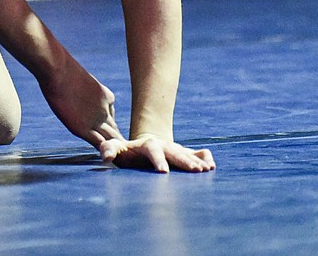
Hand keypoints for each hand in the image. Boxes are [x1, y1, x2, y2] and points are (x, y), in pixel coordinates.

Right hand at [39, 53, 125, 153]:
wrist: (60, 71)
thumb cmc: (63, 70)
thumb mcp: (80, 78)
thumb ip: (84, 90)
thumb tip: (74, 92)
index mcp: (106, 97)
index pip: (111, 117)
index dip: (111, 128)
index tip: (110, 137)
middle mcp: (105, 111)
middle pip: (115, 131)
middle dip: (118, 143)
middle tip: (124, 157)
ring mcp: (96, 120)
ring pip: (111, 139)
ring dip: (115, 151)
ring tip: (123, 164)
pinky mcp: (85, 129)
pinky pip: (100, 144)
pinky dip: (105, 153)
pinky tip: (109, 162)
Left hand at [101, 133, 215, 172]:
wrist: (143, 146)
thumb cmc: (127, 152)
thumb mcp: (115, 148)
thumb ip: (109, 150)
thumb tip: (106, 157)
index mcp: (147, 145)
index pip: (152, 150)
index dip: (158, 160)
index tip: (164, 172)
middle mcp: (163, 146)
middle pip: (174, 152)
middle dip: (184, 161)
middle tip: (195, 172)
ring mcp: (175, 149)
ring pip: (186, 154)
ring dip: (196, 162)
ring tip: (205, 171)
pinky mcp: (184, 154)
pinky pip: (197, 154)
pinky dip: (204, 158)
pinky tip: (211, 166)